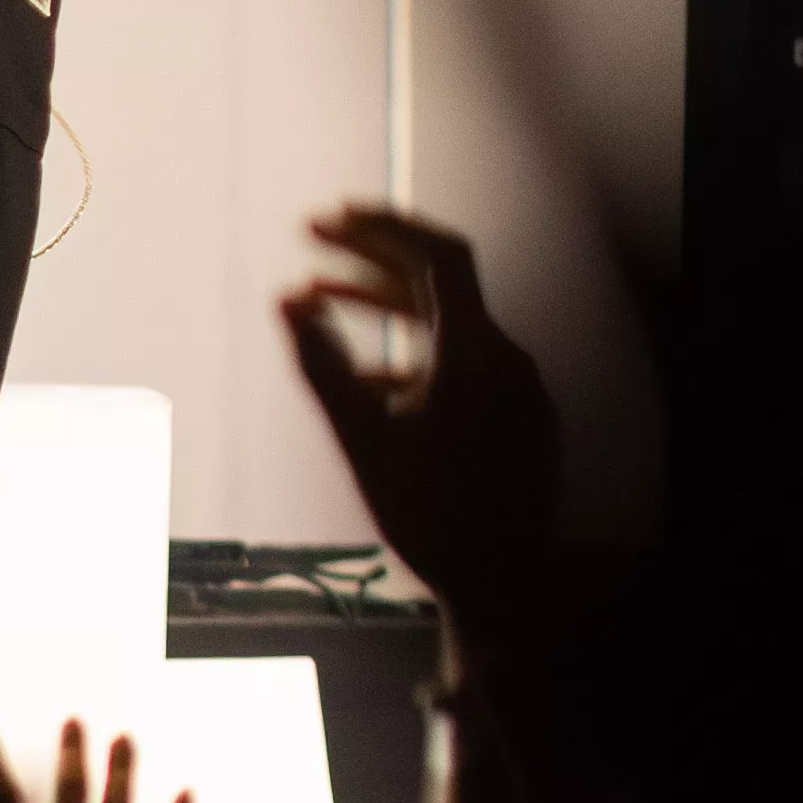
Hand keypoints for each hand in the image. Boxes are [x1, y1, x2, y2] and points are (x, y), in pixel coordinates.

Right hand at [282, 209, 564, 649]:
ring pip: (448, 324)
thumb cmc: (433, 519)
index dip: (383, 225)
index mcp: (478, 352)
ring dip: (385, 304)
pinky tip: (363, 375)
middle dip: (373, 255)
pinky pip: (461, 362)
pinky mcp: (515, 417)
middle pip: (440, 282)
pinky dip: (411, 351)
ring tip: (318, 293)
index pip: (438, 255)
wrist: (503, 587)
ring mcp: (516, 388)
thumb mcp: (363, 442)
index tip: (329, 215)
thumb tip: (285, 299)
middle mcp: (507, 358)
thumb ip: (323, 366)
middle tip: (312, 237)